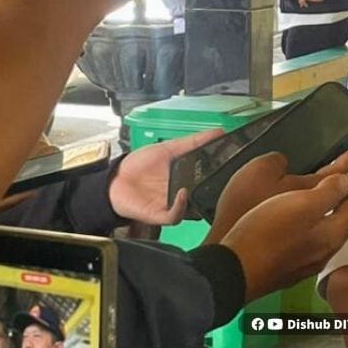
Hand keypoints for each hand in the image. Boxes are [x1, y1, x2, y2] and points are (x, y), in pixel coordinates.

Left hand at [108, 128, 223, 224]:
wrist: (116, 179)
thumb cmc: (140, 165)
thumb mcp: (168, 148)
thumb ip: (192, 142)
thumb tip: (218, 132)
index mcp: (186, 178)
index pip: (208, 177)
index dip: (220, 172)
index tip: (232, 161)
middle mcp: (182, 193)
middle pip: (203, 194)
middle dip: (214, 187)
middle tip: (226, 176)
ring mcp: (172, 205)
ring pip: (192, 209)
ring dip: (198, 198)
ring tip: (203, 184)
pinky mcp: (160, 215)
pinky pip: (175, 216)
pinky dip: (180, 206)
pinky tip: (182, 193)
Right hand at [221, 173, 347, 302]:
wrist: (234, 270)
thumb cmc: (266, 233)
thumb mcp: (300, 203)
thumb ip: (328, 192)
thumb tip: (346, 182)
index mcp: (332, 234)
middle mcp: (324, 252)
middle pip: (344, 221)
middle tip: (347, 181)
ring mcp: (307, 262)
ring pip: (327, 232)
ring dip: (330, 212)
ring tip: (325, 196)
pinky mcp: (289, 267)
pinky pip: (310, 240)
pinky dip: (313, 224)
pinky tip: (300, 220)